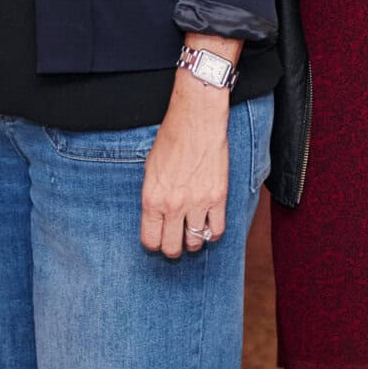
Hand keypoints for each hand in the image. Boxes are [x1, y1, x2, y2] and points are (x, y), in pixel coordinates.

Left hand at [138, 74, 230, 260]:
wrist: (196, 121)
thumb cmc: (170, 139)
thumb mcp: (150, 169)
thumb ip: (153, 196)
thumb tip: (156, 216)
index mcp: (152, 199)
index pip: (150, 240)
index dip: (154, 243)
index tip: (159, 239)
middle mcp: (173, 206)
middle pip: (172, 248)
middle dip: (173, 248)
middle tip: (176, 240)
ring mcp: (197, 203)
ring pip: (195, 242)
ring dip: (193, 241)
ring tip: (192, 232)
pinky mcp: (218, 198)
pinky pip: (216, 230)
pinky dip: (212, 232)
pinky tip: (208, 224)